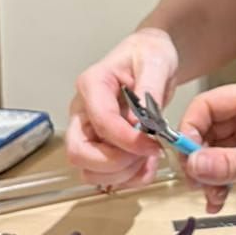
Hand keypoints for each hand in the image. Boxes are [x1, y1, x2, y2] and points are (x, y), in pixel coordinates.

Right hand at [66, 28, 178, 187]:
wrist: (151, 59)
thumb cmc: (149, 56)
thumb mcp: (156, 63)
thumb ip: (149, 91)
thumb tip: (140, 124)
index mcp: (92, 85)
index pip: (100, 122)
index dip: (126, 140)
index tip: (153, 145)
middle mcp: (82, 111)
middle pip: (79, 153)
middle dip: (115, 163)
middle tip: (146, 154)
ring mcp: (88, 131)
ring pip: (89, 171)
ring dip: (122, 175)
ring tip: (148, 159)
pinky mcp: (99, 145)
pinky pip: (105, 176)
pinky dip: (128, 178)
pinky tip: (147, 164)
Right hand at [177, 76, 235, 212]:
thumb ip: (230, 163)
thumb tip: (193, 166)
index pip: (207, 105)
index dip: (190, 130)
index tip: (184, 159)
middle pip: (207, 128)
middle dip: (198, 157)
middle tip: (195, 184)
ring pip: (216, 150)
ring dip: (208, 174)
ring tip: (211, 197)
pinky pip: (229, 164)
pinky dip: (221, 181)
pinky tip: (219, 200)